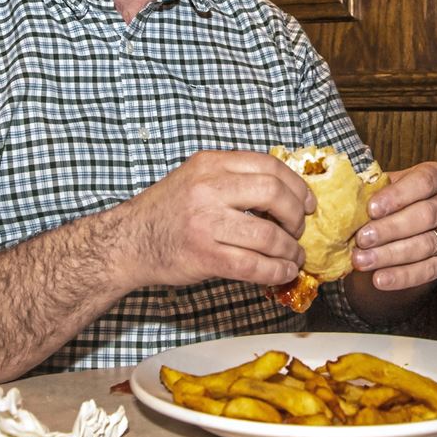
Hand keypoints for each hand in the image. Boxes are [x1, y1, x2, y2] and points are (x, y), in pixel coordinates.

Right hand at [118, 150, 315, 287]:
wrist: (128, 241)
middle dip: (296, 215)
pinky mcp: (204, 256)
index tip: (308, 202)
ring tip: (294, 256)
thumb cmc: (168, 210)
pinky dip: (276, 271)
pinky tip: (283, 272)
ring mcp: (206, 223)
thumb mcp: (197, 178)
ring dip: (290, 249)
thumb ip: (234, 178)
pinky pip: (253, 265)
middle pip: (274, 194)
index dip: (297, 185)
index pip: (269, 165)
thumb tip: (286, 193)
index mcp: (211, 163)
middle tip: (299, 229)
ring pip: (268, 235)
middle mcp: (209, 188)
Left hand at [350, 161, 436, 289]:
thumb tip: (346, 195)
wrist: (398, 226)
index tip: (371, 209)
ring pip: (426, 245)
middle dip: (391, 229)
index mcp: (436, 177)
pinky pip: (429, 270)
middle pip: (426, 215)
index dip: (398, 195)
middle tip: (362, 239)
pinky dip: (403, 277)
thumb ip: (371, 189)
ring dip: (391, 255)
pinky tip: (379, 279)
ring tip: (362, 261)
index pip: (423, 182)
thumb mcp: (382, 186)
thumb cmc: (387, 200)